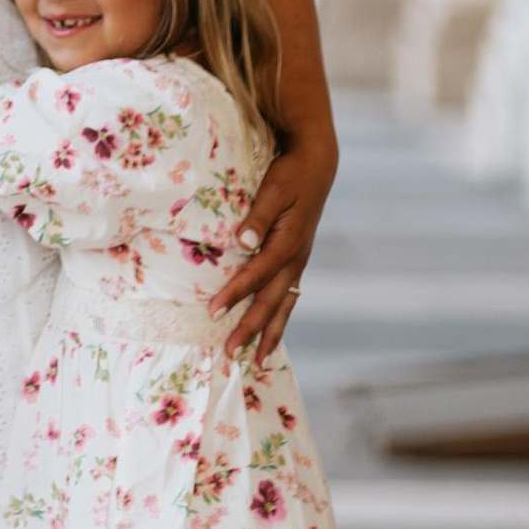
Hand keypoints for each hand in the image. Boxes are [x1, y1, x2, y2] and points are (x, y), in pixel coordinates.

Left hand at [212, 130, 335, 357]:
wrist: (316, 166)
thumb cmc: (289, 174)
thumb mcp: (273, 189)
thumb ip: (257, 217)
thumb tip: (243, 242)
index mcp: (288, 244)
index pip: (256, 275)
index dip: (234, 294)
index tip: (212, 311)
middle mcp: (295, 260)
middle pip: (271, 303)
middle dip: (250, 330)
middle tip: (229, 354)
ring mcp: (298, 263)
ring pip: (283, 308)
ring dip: (269, 335)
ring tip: (257, 362)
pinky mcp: (296, 262)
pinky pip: (287, 299)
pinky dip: (278, 320)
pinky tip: (269, 335)